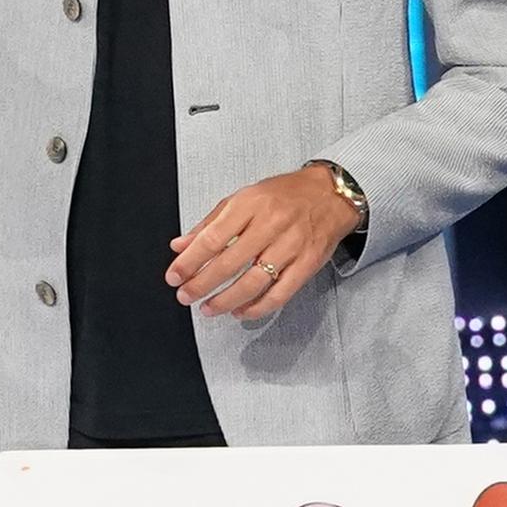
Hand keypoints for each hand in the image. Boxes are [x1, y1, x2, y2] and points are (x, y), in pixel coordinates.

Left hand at [171, 166, 360, 323]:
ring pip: (253, 282)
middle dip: (202, 284)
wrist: (332, 194)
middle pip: (229, 263)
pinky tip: (241, 312)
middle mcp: (271, 224)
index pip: (212, 238)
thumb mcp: (243, 198)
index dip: (189, 262)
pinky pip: (280, 294)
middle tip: (186, 296)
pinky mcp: (308, 264)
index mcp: (251, 204)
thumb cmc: (285, 195)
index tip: (174, 276)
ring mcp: (292, 245)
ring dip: (226, 300)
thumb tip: (180, 246)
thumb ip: (210, 223)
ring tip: (209, 308)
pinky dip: (257, 308)